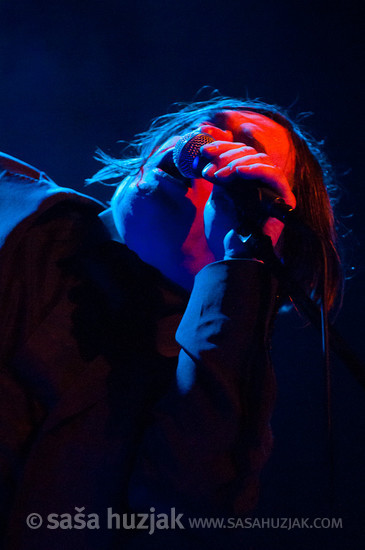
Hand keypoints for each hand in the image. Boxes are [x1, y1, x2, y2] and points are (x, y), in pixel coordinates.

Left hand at [198, 127, 295, 256]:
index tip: (203, 151)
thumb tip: (209, 151)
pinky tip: (239, 172)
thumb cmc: (224, 230)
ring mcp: (275, 188)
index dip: (222, 146)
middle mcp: (262, 181)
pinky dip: (256, 169)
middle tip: (207, 165)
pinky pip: (274, 175)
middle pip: (249, 153)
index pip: (239, 152)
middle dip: (225, 154)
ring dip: (236, 163)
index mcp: (247, 179)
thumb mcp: (216, 196)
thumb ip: (218, 175)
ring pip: (261, 159)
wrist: (232, 254)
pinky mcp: (285, 198)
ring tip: (219, 176)